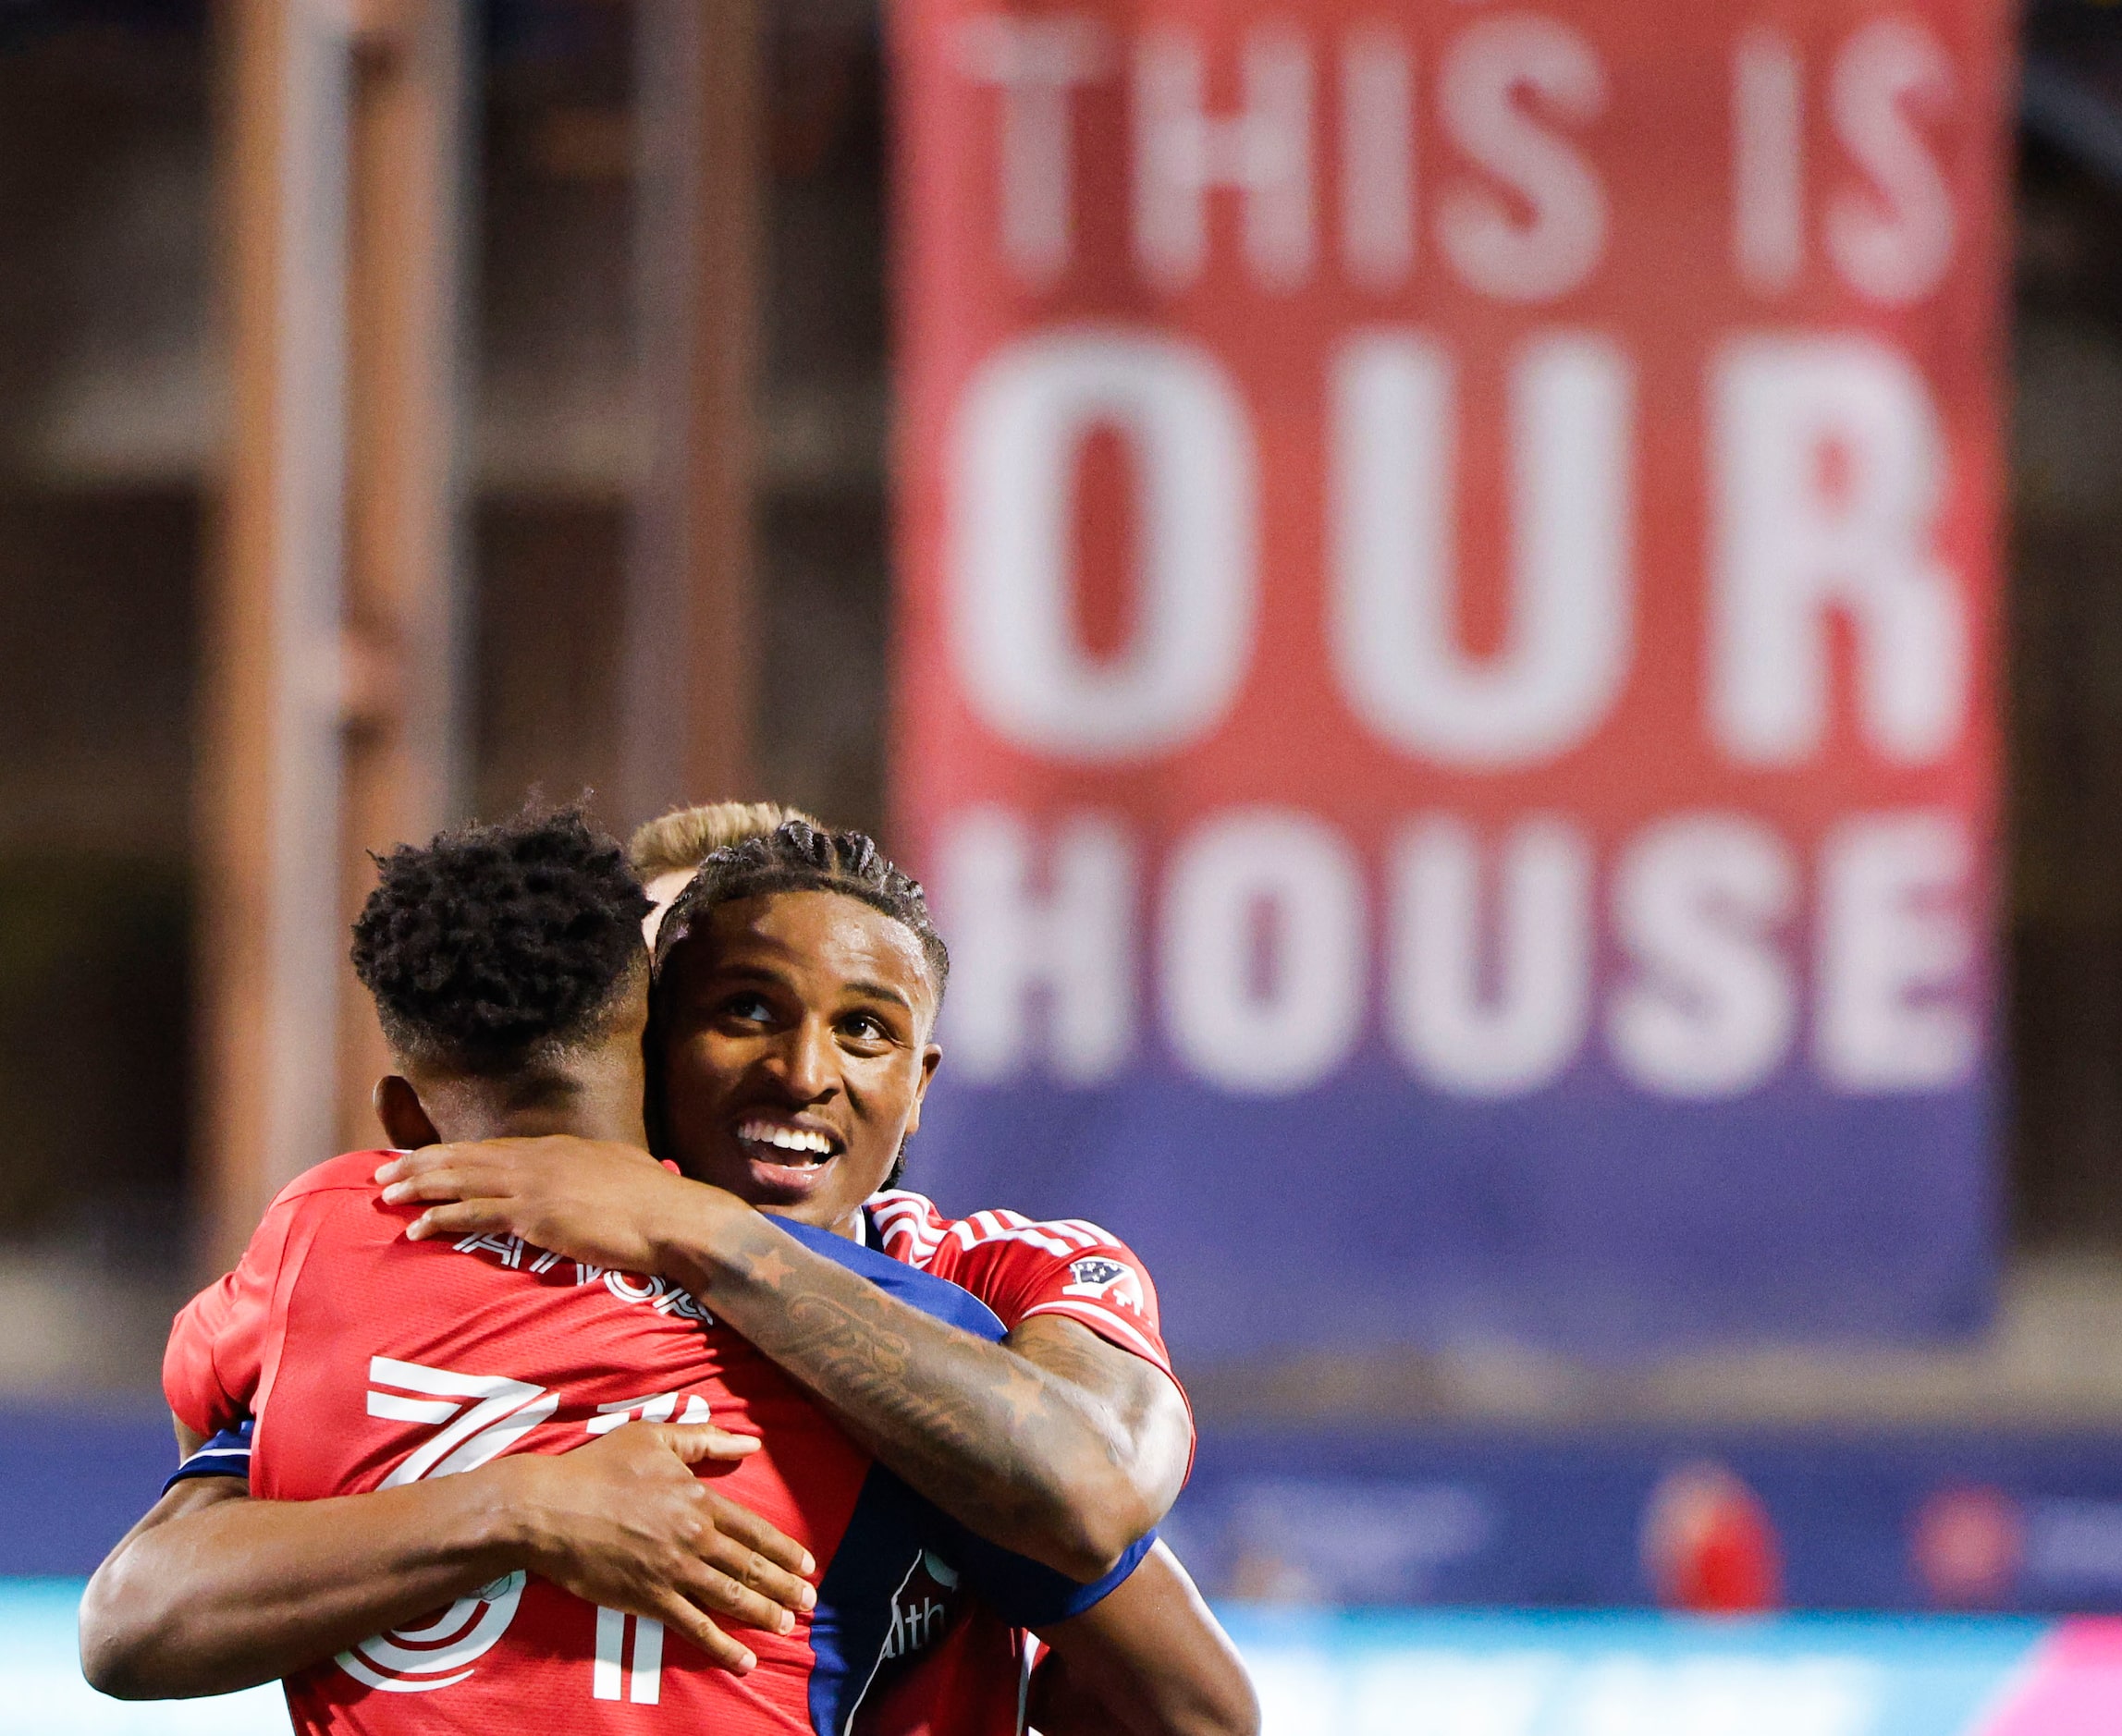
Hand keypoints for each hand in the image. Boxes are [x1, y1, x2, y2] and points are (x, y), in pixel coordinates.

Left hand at [375, 1137, 736, 1273]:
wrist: (674, 1219)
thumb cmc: (657, 1203)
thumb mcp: (622, 1172)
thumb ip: (598, 1170)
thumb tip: (599, 1173)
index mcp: (558, 1148)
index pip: (492, 1148)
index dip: (453, 1153)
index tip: (424, 1158)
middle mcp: (540, 1158)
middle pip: (466, 1157)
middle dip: (421, 1163)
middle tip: (385, 1172)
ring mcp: (536, 1184)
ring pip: (462, 1181)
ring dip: (420, 1187)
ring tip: (387, 1194)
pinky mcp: (536, 1215)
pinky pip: (475, 1215)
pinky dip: (441, 1219)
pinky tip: (417, 1228)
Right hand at [494, 1421, 815, 1673]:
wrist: (549, 1509)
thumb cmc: (599, 1468)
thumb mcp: (654, 1439)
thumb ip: (705, 1441)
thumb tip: (749, 1443)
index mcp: (698, 1500)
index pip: (754, 1530)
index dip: (785, 1549)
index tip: (808, 1565)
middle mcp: (694, 1537)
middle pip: (750, 1567)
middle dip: (785, 1587)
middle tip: (811, 1603)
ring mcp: (673, 1571)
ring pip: (730, 1597)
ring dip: (764, 1614)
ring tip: (788, 1627)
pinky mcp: (648, 1600)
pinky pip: (694, 1627)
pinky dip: (722, 1646)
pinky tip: (745, 1661)